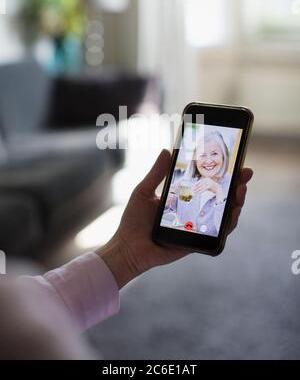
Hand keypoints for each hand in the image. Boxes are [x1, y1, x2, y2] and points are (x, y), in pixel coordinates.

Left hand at [96, 149, 252, 288]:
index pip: (208, 184)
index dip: (224, 175)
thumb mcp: (144, 191)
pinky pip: (218, 235)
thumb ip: (157, 173)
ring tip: (240, 191)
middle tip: (245, 174)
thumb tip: (166, 150)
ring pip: (225, 216)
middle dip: (237, 186)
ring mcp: (198, 228)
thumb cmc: (133, 220)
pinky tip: (233, 214)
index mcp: (184, 199)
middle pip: (222, 198)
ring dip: (237, 203)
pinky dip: (228, 225)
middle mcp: (194, 212)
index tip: (235, 162)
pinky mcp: (198, 243)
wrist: (127, 248)